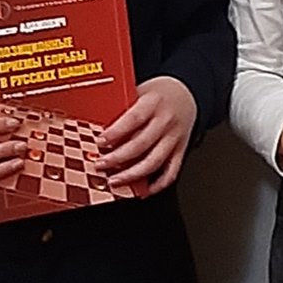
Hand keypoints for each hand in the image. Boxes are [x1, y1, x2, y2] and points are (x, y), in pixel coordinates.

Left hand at [97, 75, 197, 193]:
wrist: (186, 95)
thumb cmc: (159, 94)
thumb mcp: (139, 92)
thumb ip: (122, 108)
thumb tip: (96, 124)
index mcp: (154, 103)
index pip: (133, 120)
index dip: (115, 133)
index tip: (100, 142)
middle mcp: (166, 121)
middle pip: (141, 144)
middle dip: (117, 158)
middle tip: (100, 164)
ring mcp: (174, 137)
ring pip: (154, 161)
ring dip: (132, 174)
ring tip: (115, 180)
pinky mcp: (181, 150)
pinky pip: (171, 172)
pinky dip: (157, 184)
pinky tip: (143, 190)